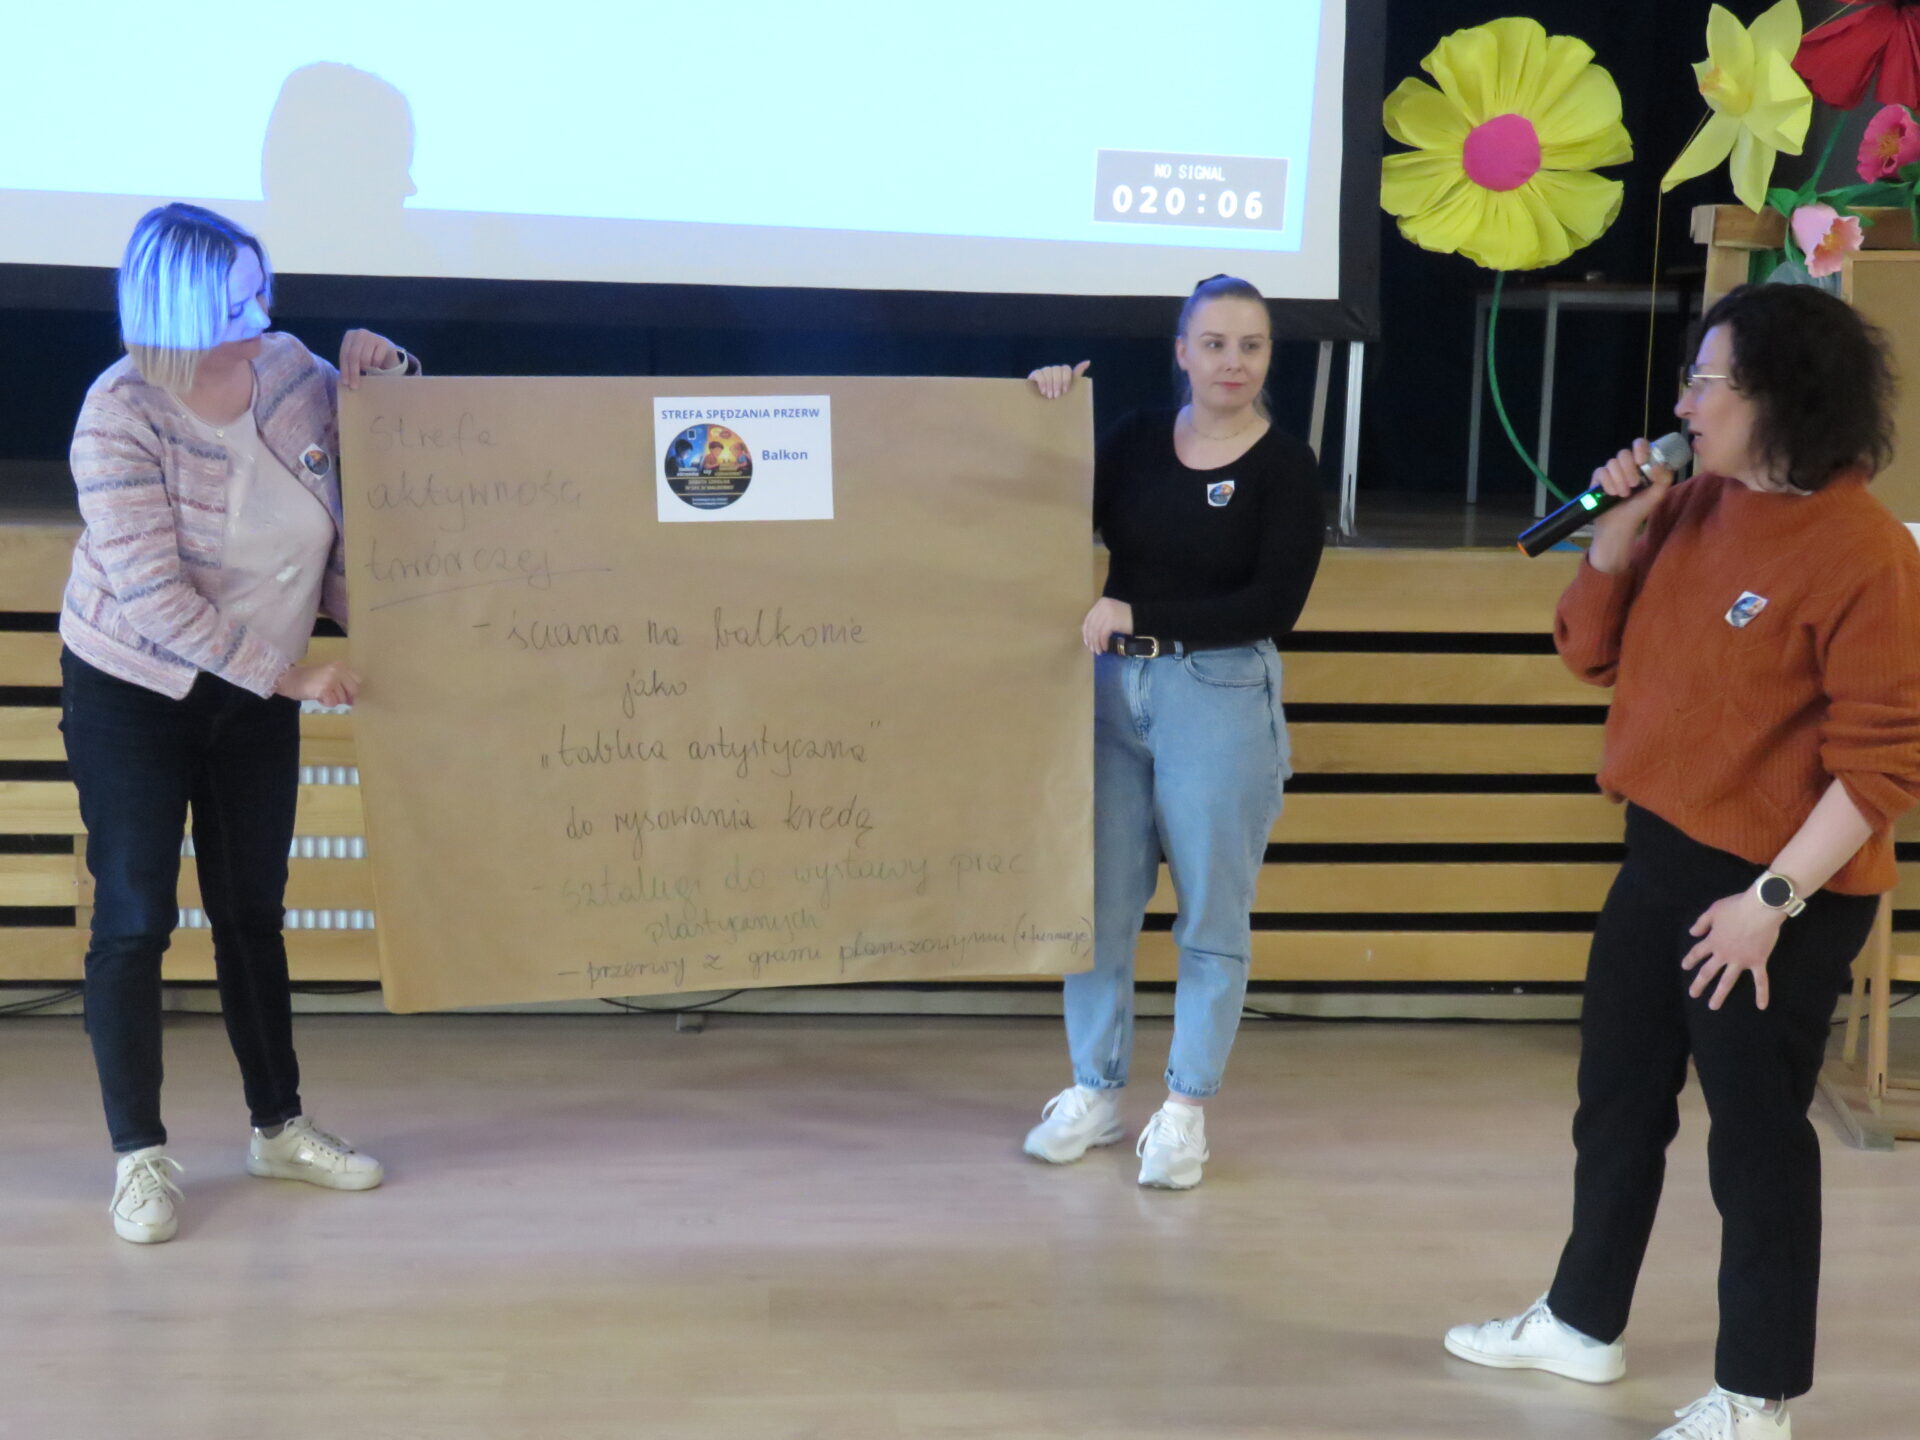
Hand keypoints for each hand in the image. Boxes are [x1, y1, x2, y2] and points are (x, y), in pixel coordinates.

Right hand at [274, 661, 361, 707]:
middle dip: (344, 697)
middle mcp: (338, 671)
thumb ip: (342, 683)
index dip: (352, 690)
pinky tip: (317, 696)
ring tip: (320, 693)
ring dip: (332, 700)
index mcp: (340, 666)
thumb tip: (353, 701)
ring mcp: (331, 680)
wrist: (288, 678)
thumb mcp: (328, 675)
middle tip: (331, 695)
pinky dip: (325, 703)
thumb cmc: (308, 679)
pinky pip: (332, 703)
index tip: (344, 694)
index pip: (358, 681)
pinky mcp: (324, 689)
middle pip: (354, 691)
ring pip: (342, 699)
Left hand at [338, 329, 403, 389]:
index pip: (344, 355)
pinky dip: (376, 365)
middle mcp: (360, 333)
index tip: (345, 383)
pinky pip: (376, 359)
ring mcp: (372, 336)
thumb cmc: (368, 356)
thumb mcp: (355, 357)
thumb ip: (348, 363)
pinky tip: (377, 364)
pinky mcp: (383, 342)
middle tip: (354, 387)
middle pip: (353, 356)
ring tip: (369, 368)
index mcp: (350, 335)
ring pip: (364, 359)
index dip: (344, 370)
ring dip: (366, 368)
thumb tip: (343, 381)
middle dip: (353, 373)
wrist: (388, 351)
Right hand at [1029, 360, 1089, 399]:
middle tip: (1056, 396)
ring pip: (1048, 371)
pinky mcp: (1034, 374)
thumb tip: (1088, 362)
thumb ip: (1077, 376)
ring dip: (1049, 385)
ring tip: (1049, 396)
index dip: (1066, 379)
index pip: (1066, 368)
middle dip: (1057, 384)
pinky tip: (1043, 391)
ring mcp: (1044, 371)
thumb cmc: (1059, 399)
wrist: (1043, 407)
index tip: (1065, 391)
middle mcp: (1054, 370)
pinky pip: (1039, 373)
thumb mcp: (1069, 389)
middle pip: (1057, 369)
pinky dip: (1042, 382)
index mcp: (1063, 373)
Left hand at [1081, 597, 1132, 653]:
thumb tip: (1088, 634)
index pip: (1088, 619)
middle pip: (1091, 626)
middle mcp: (1103, 605)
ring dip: (1096, 643)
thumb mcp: (1111, 614)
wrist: (1142, 618)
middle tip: (1092, 649)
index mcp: (1101, 603)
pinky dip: (1103, 643)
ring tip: (1098, 651)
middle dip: (1091, 639)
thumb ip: (1100, 619)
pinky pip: (1103, 635)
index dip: (1086, 632)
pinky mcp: (1111, 620)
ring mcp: (1107, 612)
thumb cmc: (1127, 618)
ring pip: (1096, 631)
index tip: (1087, 642)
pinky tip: (1105, 648)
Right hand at [1585, 439, 1675, 573]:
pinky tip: (1611, 494)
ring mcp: (1611, 471)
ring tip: (1623, 494)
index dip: (1640, 448)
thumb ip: (1665, 478)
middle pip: (1624, 453)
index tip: (1642, 461)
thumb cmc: (1639, 510)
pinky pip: (1601, 472)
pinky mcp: (1598, 479)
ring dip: (1619, 479)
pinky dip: (1607, 483)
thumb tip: (1656, 464)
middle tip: (1634, 485)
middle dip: (1629, 469)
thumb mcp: (1658, 494)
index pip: (1639, 444)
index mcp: (1640, 465)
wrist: (1619, 525)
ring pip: (1612, 463)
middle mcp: (1625, 465)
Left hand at [1681, 889, 1785, 1009]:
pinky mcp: (1758, 961)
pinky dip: (1762, 993)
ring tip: (1713, 1006)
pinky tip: (1761, 1006)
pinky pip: (1761, 981)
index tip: (1685, 967)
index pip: (1697, 953)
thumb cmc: (1737, 906)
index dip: (1690, 959)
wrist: (1760, 908)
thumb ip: (1702, 922)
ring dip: (1720, 994)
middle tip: (1693, 994)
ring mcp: (1741, 960)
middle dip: (1699, 983)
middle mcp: (1724, 954)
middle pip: (1708, 971)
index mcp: (1713, 941)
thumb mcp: (1713, 910)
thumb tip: (1692, 933)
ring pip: (1728, 981)